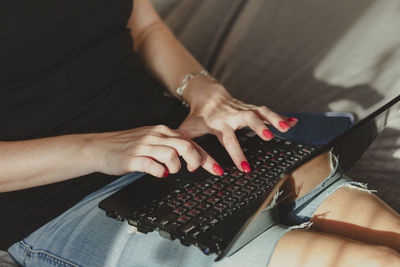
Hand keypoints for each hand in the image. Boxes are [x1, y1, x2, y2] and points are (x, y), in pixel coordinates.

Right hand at [88, 125, 223, 177]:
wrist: (100, 147)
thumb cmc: (127, 145)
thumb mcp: (151, 139)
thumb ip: (170, 144)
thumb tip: (191, 155)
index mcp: (162, 131)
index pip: (191, 142)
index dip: (207, 157)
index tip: (218, 169)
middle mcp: (155, 136)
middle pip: (186, 146)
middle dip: (197, 161)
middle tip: (193, 170)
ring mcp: (144, 147)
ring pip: (172, 155)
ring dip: (176, 167)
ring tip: (170, 171)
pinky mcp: (133, 159)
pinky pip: (154, 166)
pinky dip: (161, 172)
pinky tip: (158, 173)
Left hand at [178, 82, 297, 172]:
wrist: (206, 94)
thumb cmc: (197, 115)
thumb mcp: (187, 130)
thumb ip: (188, 147)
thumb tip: (189, 167)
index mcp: (218, 123)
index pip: (228, 139)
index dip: (236, 154)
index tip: (245, 168)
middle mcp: (232, 115)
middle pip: (247, 118)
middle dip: (258, 126)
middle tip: (268, 137)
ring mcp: (242, 109)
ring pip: (260, 111)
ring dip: (274, 118)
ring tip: (287, 128)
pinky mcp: (250, 107)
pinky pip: (266, 110)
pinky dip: (280, 116)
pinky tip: (293, 122)